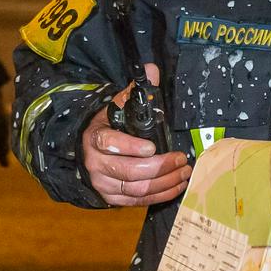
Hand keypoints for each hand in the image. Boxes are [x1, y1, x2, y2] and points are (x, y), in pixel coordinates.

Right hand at [82, 69, 189, 206]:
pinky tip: (176, 186)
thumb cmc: (108, 128)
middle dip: (160, 167)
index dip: (130, 147)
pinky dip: (160, 195)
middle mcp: (96, 164)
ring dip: (165, 182)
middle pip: (129, 172)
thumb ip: (135, 91)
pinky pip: (138, 202)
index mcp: (96, 138)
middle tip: (181, 159)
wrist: (86, 152)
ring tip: (184, 172)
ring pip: (137, 189)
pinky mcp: (112, 199)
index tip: (152, 148)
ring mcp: (103, 184)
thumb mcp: (116, 108)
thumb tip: (151, 68)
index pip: (109, 143)